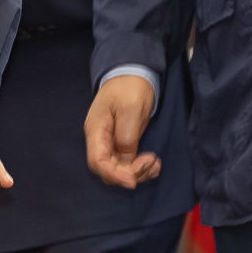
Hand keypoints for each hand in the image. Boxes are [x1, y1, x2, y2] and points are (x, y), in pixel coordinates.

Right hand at [83, 74, 161, 188]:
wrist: (133, 72)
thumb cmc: (130, 87)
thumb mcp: (130, 109)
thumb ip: (127, 136)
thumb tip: (126, 159)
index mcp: (96, 130)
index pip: (97, 162)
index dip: (114, 175)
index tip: (132, 180)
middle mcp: (100, 140)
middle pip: (107, 169)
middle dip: (129, 173)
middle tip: (151, 162)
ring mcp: (110, 142)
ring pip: (118, 169)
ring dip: (138, 172)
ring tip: (155, 163)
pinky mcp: (122, 142)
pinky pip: (127, 163)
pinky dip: (140, 167)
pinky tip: (153, 163)